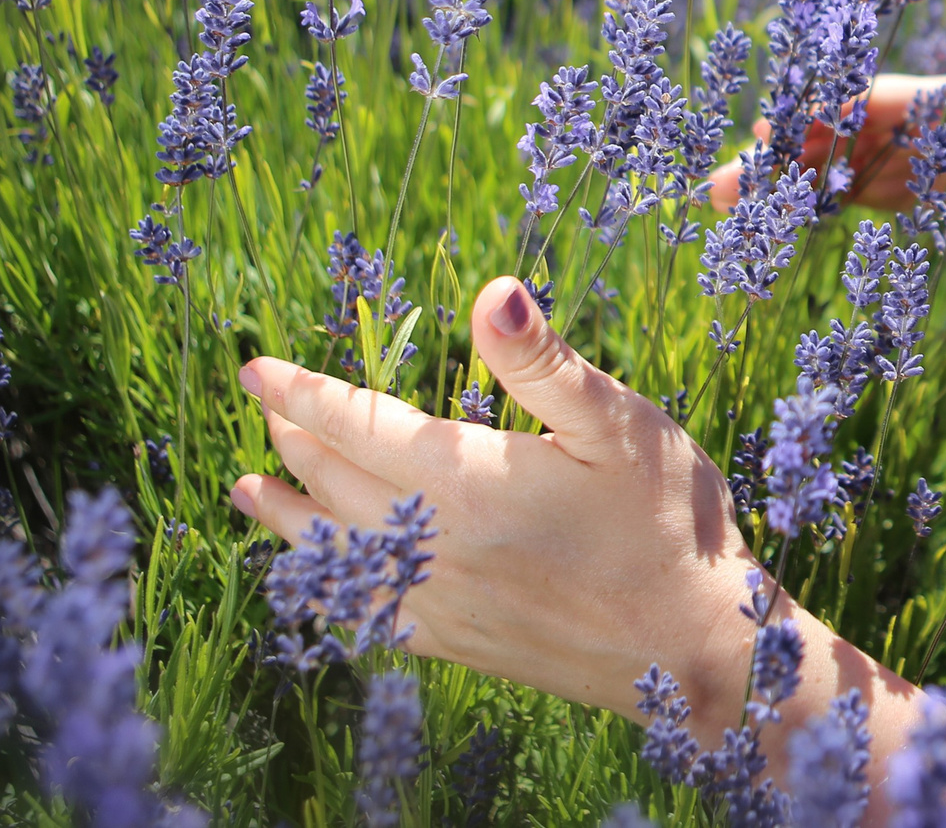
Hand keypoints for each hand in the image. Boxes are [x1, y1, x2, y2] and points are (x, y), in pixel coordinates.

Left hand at [230, 274, 757, 729]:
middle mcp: (435, 544)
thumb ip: (543, 361)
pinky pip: (363, 612)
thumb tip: (492, 292)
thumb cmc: (669, 523)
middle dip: (293, 439)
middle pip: (335, 483)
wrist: (695, 652)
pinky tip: (319, 580)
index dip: (302, 393)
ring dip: (287, 514)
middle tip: (265, 408)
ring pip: (335, 552)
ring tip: (249, 489)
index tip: (255, 368)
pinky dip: (326, 585)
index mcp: (468, 481)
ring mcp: (440, 602)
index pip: (357, 425)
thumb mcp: (619, 424)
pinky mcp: (456, 645)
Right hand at [708, 66, 945, 215]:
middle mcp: (894, 120)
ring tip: (712, 200)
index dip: (840, 108)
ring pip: (814, 159)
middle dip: (783, 147)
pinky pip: (823, 189)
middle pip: (829, 128)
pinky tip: (743, 221)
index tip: (796, 119)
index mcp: (933, 99)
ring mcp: (877, 149)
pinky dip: (785, 202)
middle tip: (728, 172)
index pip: (879, 99)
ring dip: (768, 177)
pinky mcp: (873, 178)